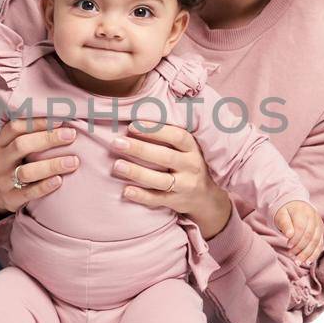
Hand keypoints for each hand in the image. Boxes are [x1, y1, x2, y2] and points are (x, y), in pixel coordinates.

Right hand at [0, 117, 80, 216]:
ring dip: (52, 165)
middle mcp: (0, 160)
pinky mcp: (11, 198)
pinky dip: (45, 186)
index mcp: (1, 144)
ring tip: (73, 161)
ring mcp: (4, 180)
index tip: (59, 120)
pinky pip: (29, 193)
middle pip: (21, 145)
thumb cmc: (10, 163)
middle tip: (71, 135)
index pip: (14, 128)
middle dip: (48, 139)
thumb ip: (28, 135)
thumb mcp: (10, 148)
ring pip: (27, 171)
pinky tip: (60, 180)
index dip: (37, 122)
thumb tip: (60, 120)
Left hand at [111, 121, 232, 238]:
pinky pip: (158, 200)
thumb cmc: (188, 164)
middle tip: (116, 142)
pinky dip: (142, 196)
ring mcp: (185, 186)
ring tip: (116, 165)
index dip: (155, 130)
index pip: (177, 136)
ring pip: (160, 180)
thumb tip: (135, 120)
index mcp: (193, 148)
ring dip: (137, 172)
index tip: (132, 126)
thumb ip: (168, 136)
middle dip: (140, 149)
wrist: (207, 197)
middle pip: (165, 156)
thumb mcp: (187, 148)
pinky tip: (126, 191)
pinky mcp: (177, 202)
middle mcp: (191, 166)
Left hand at [276, 200, 322, 265]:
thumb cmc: (286, 212)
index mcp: (303, 211)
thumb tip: (289, 235)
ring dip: (308, 254)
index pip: (300, 228)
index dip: (295, 239)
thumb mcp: (281, 214)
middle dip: (301, 249)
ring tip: (298, 262)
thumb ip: (284, 223)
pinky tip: (308, 261)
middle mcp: (314, 218)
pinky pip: (320, 244)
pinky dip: (314, 254)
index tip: (288, 245)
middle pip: (310, 236)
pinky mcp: (321, 232)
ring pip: (316, 242)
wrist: (296, 206)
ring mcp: (319, 225)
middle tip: (292, 256)